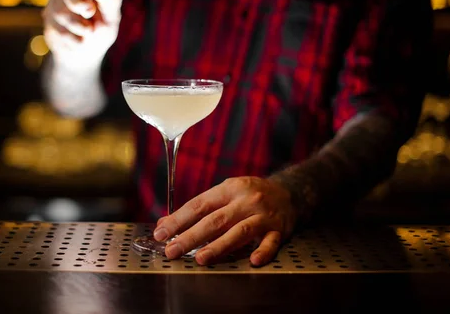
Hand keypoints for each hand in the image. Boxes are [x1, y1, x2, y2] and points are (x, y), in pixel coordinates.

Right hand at [42, 0, 122, 62]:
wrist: (84, 55)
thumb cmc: (101, 31)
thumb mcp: (112, 18)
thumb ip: (110, 0)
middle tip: (89, 11)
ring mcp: (55, 1)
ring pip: (60, 10)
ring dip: (79, 26)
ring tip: (88, 33)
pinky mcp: (47, 17)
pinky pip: (56, 27)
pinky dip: (72, 38)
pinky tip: (78, 41)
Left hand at [154, 176, 297, 265]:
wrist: (288, 192)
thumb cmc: (249, 194)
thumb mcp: (224, 193)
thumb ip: (197, 208)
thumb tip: (164, 223)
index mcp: (229, 189)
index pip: (198, 205)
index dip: (178, 220)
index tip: (161, 233)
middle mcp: (245, 200)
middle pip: (215, 220)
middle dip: (191, 236)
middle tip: (173, 250)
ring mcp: (263, 215)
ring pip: (240, 231)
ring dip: (220, 245)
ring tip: (201, 259)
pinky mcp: (279, 230)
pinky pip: (271, 242)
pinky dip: (263, 251)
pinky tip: (253, 260)